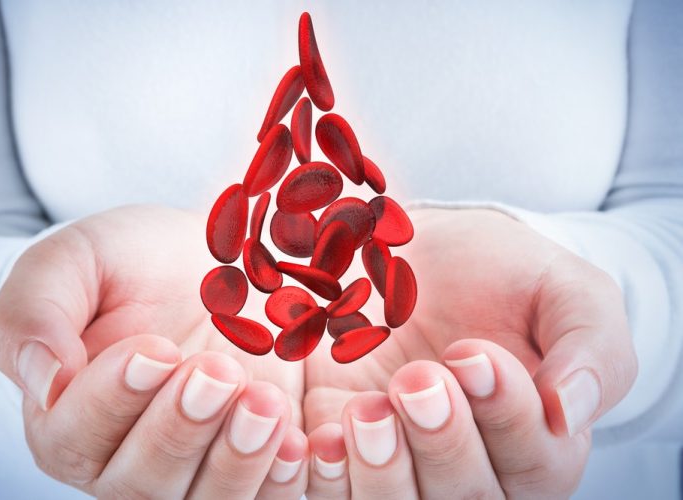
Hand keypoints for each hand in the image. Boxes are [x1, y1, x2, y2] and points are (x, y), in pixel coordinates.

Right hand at [0, 205, 306, 496]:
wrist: (208, 260)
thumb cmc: (133, 262)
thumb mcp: (76, 260)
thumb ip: (36, 311)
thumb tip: (42, 379)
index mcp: (67, 416)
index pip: (75, 435)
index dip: (113, 400)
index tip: (154, 348)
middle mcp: (125, 460)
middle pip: (142, 482)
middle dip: (181, 429)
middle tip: (219, 370)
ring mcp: (193, 468)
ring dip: (236, 460)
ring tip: (266, 403)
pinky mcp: (250, 461)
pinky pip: (264, 497)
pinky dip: (281, 479)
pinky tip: (299, 440)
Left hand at [304, 208, 636, 497]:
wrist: (426, 253)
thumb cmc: (504, 276)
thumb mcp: (566, 290)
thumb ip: (588, 347)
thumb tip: (569, 413)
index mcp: (539, 441)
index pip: (536, 461)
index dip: (505, 414)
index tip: (471, 353)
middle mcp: (475, 468)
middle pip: (467, 498)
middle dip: (443, 442)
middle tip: (417, 378)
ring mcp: (405, 463)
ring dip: (383, 470)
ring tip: (367, 411)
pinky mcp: (345, 447)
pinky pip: (336, 491)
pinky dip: (326, 477)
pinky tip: (319, 441)